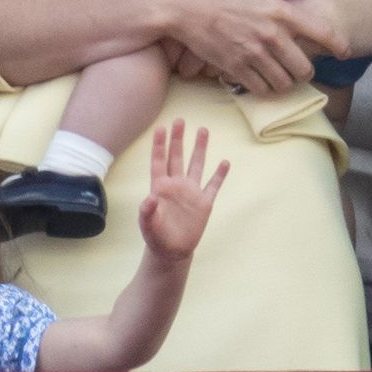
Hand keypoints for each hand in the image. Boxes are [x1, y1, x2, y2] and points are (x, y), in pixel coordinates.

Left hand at [138, 120, 228, 263]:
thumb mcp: (147, 225)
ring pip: (196, 165)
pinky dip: (219, 175)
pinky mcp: (204, 203)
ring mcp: (191, 192)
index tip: (161, 128)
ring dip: (199, 148)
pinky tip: (224, 162)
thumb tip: (151, 198)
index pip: (159, 161)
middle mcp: (176, 185)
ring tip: (203, 130)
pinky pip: (213, 185)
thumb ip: (147, 211)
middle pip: (177, 157)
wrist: (172, 251)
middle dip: (178, 139)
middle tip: (180, 120)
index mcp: (160, 187)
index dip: (159, 145)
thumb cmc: (155, 236)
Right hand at [153, 0, 331, 95]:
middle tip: (300, 67)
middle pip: (305, 68)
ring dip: (286, 82)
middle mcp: (271, 35)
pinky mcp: (235, 68)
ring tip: (281, 76)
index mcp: (280, 11)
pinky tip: (263, 80)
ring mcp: (253, 54)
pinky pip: (261, 89)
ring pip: (285, 83)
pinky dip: (266, 89)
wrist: (182, 5)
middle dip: (306, 70)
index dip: (339, 46)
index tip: (343, 52)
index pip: (323, 33)